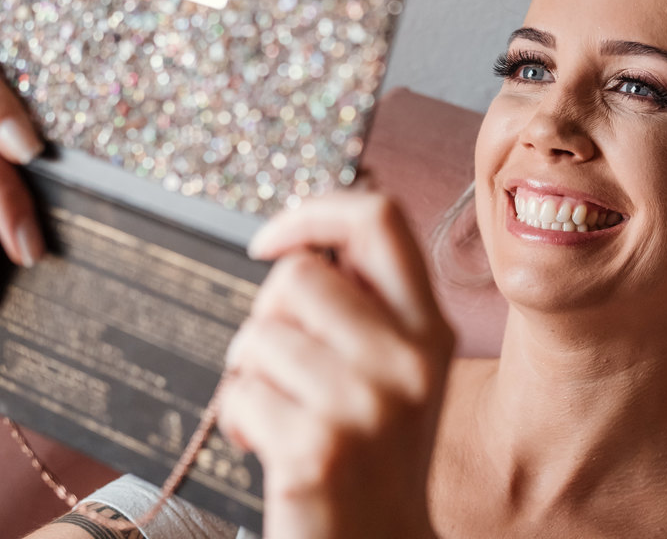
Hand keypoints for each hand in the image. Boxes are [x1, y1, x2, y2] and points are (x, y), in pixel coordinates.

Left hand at [218, 190, 454, 538]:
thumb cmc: (372, 456)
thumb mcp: (396, 371)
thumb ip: (367, 304)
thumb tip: (304, 235)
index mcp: (428, 329)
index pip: (380, 219)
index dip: (315, 211)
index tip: (271, 240)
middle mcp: (408, 360)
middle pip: (298, 274)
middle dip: (266, 316)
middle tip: (281, 364)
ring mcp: (367, 404)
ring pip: (258, 334)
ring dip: (248, 373)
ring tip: (279, 411)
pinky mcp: (317, 448)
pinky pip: (239, 393)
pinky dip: (238, 420)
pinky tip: (269, 447)